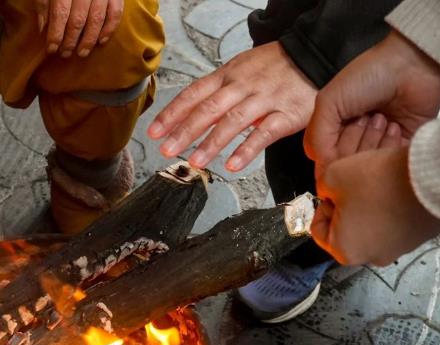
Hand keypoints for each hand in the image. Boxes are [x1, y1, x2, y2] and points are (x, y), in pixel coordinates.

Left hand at [34, 0, 122, 57]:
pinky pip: (115, 13)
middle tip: (65, 54)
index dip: (56, 33)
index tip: (52, 49)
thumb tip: (44, 27)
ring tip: (82, 53)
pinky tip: (101, 41)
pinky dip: (109, 28)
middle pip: (78, 19)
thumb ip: (44, 2)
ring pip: (97, 19)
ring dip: (89, 39)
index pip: (60, 13)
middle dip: (71, 40)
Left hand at [147, 41, 316, 171]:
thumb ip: (217, 92)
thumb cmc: (273, 67)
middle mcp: (241, 86)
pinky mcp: (286, 114)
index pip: (193, 94)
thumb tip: (189, 114)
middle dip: (184, 131)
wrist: (313, 55)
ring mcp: (263, 100)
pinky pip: (264, 133)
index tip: (154, 133)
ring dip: (211, 143)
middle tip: (167, 150)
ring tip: (195, 162)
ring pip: (233, 121)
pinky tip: (233, 165)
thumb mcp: (240, 70)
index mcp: (227, 76)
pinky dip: (247, 149)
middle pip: (208, 109)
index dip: (172, 114)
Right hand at [305, 31, 439, 166]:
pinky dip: (390, 147)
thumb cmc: (369, 75)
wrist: (412, 67)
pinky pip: (389, 164)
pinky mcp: (398, 147)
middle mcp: (351, 138)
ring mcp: (375, 143)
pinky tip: (395, 125)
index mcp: (330, 128)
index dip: (331, 152)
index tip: (342, 130)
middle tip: (364, 118)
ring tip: (382, 117)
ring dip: (373, 141)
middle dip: (354, 142)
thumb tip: (324, 168)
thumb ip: (316, 137)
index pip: (323, 159)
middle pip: (345, 165)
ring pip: (367, 166)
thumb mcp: (328, 102)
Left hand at [311, 147, 439, 265]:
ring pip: (369, 226)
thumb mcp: (333, 176)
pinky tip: (391, 190)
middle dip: (345, 207)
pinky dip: (388, 208)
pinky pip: (392, 223)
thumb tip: (328, 191)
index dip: (321, 208)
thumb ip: (322, 187)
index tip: (329, 195)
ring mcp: (396, 249)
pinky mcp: (415, 238)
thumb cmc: (380, 183)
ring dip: (367, 206)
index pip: (319, 232)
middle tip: (350, 187)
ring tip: (373, 186)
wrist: (430, 178)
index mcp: (345, 250)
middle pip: (346, 231)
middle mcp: (371, 257)